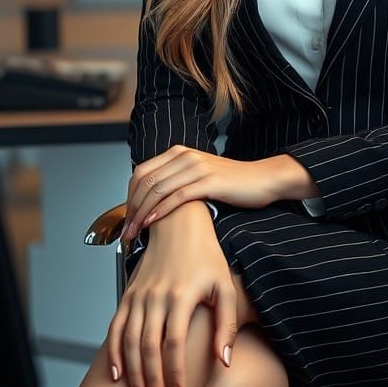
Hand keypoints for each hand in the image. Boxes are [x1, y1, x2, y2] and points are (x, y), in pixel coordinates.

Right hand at [107, 202, 234, 386]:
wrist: (180, 225)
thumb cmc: (206, 255)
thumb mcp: (224, 287)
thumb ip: (227, 325)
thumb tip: (224, 359)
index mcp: (180, 295)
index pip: (174, 344)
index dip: (174, 373)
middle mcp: (156, 296)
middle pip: (147, 347)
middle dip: (152, 378)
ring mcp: (139, 294)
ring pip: (128, 340)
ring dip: (133, 370)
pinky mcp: (129, 292)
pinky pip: (115, 326)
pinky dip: (113, 350)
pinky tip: (117, 370)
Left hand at [122, 147, 286, 239]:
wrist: (263, 179)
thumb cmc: (232, 183)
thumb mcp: (199, 176)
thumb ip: (177, 181)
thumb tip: (152, 202)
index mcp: (180, 153)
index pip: (141, 172)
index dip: (128, 196)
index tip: (124, 218)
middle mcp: (185, 156)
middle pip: (145, 181)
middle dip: (130, 208)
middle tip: (125, 231)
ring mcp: (197, 167)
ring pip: (157, 189)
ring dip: (141, 214)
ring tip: (134, 234)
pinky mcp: (209, 182)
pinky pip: (177, 196)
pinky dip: (160, 211)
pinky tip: (151, 224)